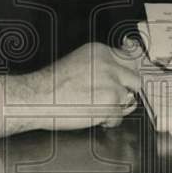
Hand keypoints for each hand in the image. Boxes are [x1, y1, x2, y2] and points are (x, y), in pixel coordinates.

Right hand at [0, 42, 142, 135]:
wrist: (36, 98)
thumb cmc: (50, 85)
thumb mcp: (79, 64)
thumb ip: (101, 67)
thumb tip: (120, 79)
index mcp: (100, 51)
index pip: (130, 58)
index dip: (127, 75)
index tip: (127, 82)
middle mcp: (108, 64)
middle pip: (135, 80)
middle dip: (125, 92)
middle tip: (111, 100)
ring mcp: (111, 82)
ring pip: (128, 101)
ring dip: (115, 108)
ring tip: (95, 109)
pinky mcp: (110, 102)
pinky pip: (118, 117)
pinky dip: (108, 121)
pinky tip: (92, 116)